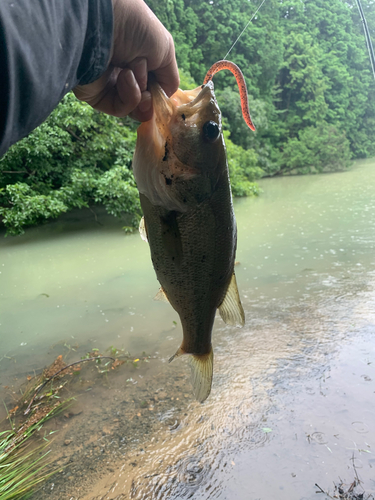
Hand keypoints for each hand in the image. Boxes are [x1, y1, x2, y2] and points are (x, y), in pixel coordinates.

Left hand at [73, 0, 178, 121]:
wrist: (102, 23)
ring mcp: (110, 85)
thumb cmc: (135, 28)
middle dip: (151, 99)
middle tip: (150, 92)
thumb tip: (166, 99)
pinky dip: (130, 97)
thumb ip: (170, 79)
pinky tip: (126, 77)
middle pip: (144, 101)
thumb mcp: (165, 50)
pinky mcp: (96, 96)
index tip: (163, 93)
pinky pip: (120, 109)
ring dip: (141, 95)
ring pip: (134, 107)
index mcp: (138, 58)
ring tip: (134, 74)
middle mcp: (123, 71)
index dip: (160, 93)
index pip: (153, 85)